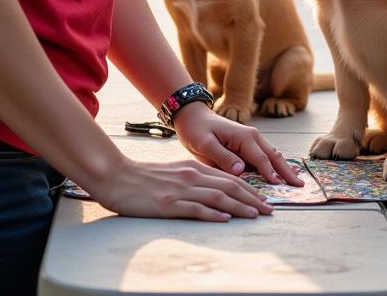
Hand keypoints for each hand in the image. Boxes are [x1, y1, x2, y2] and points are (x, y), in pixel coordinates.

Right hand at [89, 153, 272, 220]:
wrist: (116, 176)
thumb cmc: (144, 178)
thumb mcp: (174, 173)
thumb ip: (194, 179)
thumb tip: (214, 191)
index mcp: (193, 168)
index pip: (229, 178)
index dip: (249, 188)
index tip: (263, 199)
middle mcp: (191, 176)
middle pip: (229, 186)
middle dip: (252, 198)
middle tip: (269, 209)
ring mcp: (181, 189)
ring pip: (218, 196)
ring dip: (240, 206)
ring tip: (256, 214)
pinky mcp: (168, 203)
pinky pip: (196, 208)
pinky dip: (213, 214)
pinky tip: (226, 218)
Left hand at [175, 102, 303, 186]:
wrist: (194, 118)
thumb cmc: (198, 130)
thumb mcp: (205, 144)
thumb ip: (223, 156)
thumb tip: (240, 170)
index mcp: (244, 137)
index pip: (261, 158)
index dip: (270, 173)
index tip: (279, 186)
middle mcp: (253, 138)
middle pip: (274, 156)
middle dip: (287, 171)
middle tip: (300, 186)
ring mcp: (252, 141)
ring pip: (272, 157)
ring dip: (284, 169)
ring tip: (295, 183)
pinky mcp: (248, 146)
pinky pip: (264, 158)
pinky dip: (274, 167)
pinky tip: (281, 176)